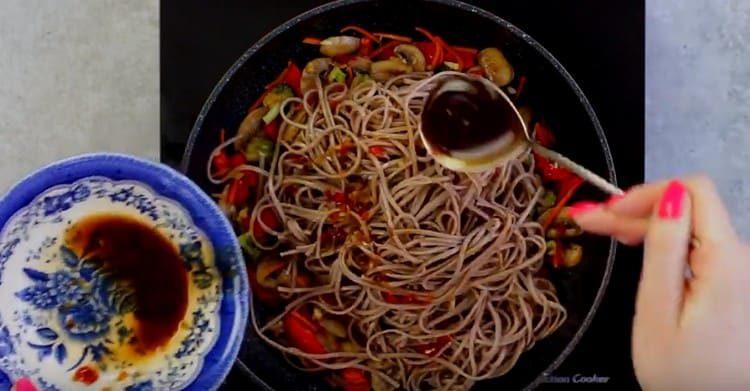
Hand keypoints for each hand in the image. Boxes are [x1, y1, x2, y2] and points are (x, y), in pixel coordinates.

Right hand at [568, 177, 749, 388]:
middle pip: (688, 210)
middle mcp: (742, 261)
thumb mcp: (658, 311)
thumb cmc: (684, 377)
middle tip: (589, 220)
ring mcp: (739, 274)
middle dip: (635, 210)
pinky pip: (697, 250)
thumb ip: (664, 250)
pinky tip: (636, 247)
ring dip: (646, 226)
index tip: (608, 210)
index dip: (646, 192)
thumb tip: (669, 196)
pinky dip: (663, 245)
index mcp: (727, 262)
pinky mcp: (733, 287)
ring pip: (689, 229)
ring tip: (606, 231)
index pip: (693, 191)